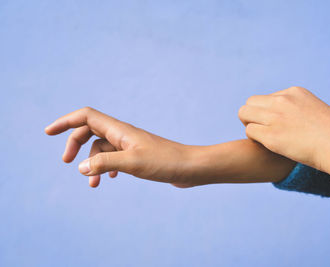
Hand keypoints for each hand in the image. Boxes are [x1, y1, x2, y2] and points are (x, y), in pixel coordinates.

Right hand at [45, 107, 195, 187]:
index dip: (66, 122)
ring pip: (102, 148)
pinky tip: (112, 179)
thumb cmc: (166, 162)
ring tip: (93, 185)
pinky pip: (114, 157)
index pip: (86, 117)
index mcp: (120, 130)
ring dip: (93, 163)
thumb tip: (82, 168)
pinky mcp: (138, 156)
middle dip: (75, 145)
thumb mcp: (132, 163)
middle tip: (67, 163)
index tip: (48, 133)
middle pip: (90, 131)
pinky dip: (107, 167)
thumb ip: (105, 163)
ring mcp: (130, 145)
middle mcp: (123, 134)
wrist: (191, 168)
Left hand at [238, 86, 329, 190]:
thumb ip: (298, 110)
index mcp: (294, 92)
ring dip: (250, 126)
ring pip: (244, 114)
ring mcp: (276, 117)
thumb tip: (291, 119)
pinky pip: (250, 131)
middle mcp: (282, 101)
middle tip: (262, 130)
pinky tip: (266, 145)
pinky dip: (254, 139)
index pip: (267, 98)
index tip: (276, 124)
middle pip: (250, 103)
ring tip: (262, 138)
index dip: (267, 112)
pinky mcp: (272, 136)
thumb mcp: (316, 111)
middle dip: (252, 116)